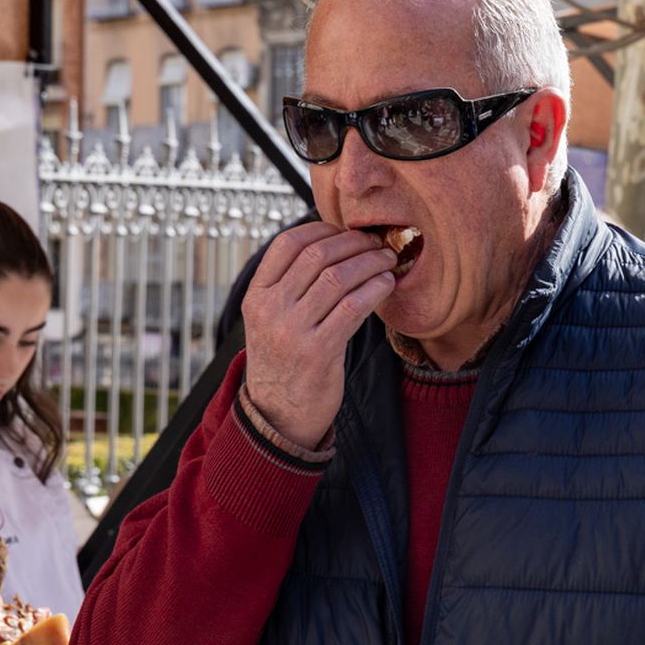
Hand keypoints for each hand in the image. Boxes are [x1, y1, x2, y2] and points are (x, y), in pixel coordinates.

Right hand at [240, 223, 395, 447]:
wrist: (277, 415)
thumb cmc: (284, 362)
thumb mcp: (270, 320)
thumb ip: (289, 287)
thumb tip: (330, 246)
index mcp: (257, 295)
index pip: (287, 244)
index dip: (322, 229)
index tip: (346, 231)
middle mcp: (270, 309)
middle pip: (317, 256)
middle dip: (353, 243)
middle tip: (376, 243)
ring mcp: (292, 330)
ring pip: (338, 278)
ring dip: (370, 263)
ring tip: (387, 260)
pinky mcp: (318, 351)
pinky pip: (353, 307)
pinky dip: (375, 289)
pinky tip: (386, 284)